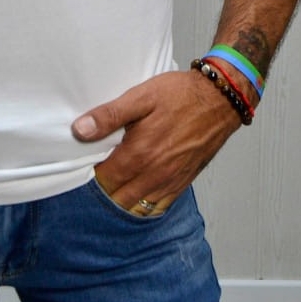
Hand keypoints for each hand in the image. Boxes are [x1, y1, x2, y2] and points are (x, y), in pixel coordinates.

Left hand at [71, 70, 239, 214]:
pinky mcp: (183, 182)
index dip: (90, 174)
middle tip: (97, 174)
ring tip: (113, 184)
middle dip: (104, 189)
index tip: (85, 164)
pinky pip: (158, 206)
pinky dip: (143, 205)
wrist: (220, 99)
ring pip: (136, 206)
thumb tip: (80, 130)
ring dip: (121, 200)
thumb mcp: (141, 97)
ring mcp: (170, 181)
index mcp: (139, 153)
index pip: (103, 178)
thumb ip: (109, 115)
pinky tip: (136, 193)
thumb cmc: (181, 95)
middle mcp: (154, 173)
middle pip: (117, 197)